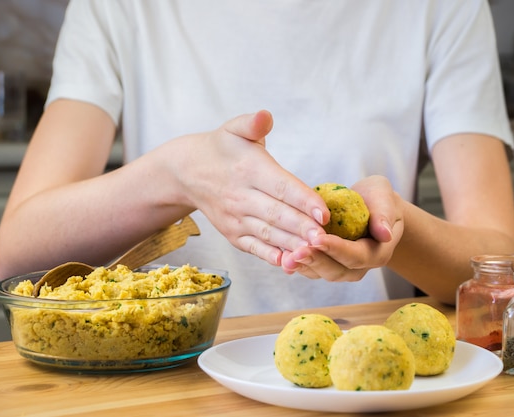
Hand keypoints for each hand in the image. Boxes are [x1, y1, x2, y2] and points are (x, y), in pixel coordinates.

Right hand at [159, 110, 328, 265]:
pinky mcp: (234, 235)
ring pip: (269, 234)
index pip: (280, 187)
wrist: (187, 171)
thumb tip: (265, 116)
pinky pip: (256, 248)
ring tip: (316, 252)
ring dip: (292, 245)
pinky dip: (273, 258)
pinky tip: (292, 264)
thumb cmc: (221, 148)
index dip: (303, 199)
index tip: (324, 212)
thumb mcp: (234, 129)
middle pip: (277, 214)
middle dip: (302, 228)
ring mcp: (236, 219)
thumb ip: (252, 123)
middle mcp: (241, 197)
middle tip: (326, 239)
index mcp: (248, 170)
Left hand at [280, 175, 403, 280]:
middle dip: (315, 261)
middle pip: (336, 271)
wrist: (370, 207)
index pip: (357, 256)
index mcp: (377, 253)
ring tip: (286, 257)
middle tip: (296, 251)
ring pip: (320, 273)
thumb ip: (384, 213)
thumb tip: (385, 234)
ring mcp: (342, 269)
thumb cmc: (378, 200)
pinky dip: (297, 264)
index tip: (318, 239)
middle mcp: (359, 267)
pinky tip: (281, 256)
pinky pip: (310, 269)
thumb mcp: (384, 198)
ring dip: (303, 266)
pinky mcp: (326, 265)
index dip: (337, 249)